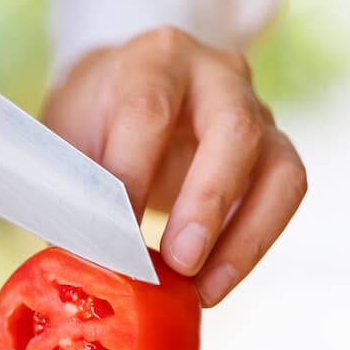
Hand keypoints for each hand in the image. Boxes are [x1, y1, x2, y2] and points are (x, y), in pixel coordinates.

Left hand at [44, 27, 306, 306]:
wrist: (124, 91)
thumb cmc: (93, 117)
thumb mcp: (66, 136)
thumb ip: (76, 185)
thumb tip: (82, 257)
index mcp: (153, 60)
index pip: (148, 113)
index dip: (132, 177)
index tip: (114, 236)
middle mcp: (216, 75)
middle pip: (233, 130)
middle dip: (207, 201)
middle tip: (180, 262)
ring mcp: (256, 110)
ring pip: (278, 169)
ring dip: (245, 237)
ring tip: (204, 290)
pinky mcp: (275, 150)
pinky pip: (283, 197)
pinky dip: (252, 247)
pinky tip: (214, 285)